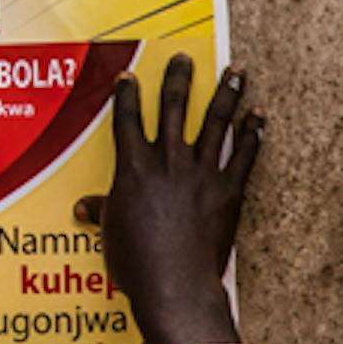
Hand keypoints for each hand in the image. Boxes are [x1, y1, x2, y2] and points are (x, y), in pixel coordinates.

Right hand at [75, 55, 254, 343]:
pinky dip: (254, 133)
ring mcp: (201, 174)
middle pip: (173, 107)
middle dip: (178, 79)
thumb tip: (83, 208)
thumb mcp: (111, 234)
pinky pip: (245, 155)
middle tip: (183, 58)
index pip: (127, 120)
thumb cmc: (137, 264)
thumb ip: (101, 212)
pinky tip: (259, 115)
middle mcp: (168, 162)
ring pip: (216, 122)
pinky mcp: (229, 191)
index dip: (126, 95)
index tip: (128, 76)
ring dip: (227, 93)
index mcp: (134, 169)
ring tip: (236, 71)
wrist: (175, 286)